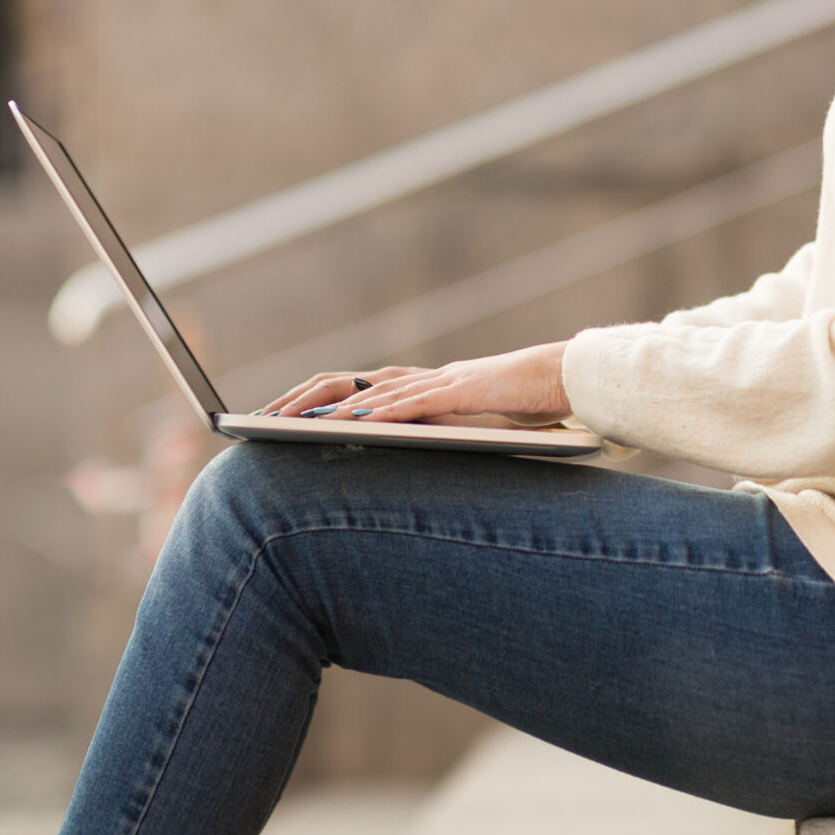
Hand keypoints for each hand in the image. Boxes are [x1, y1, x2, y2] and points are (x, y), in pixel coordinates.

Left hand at [261, 342, 571, 428]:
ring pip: (374, 389)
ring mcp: (443, 382)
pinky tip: (354, 420)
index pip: (356, 386)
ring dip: (329, 405)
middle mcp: (425, 379)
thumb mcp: (476, 426)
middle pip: (349, 380)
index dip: (314, 399)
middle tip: (262, 416)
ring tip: (292, 420)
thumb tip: (412, 456)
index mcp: (424, 386)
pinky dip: (381, 409)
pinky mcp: (464, 391)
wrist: (573, 378)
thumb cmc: (529, 406)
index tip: (278, 416)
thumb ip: (444, 433)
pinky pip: (415, 401)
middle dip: (302, 399)